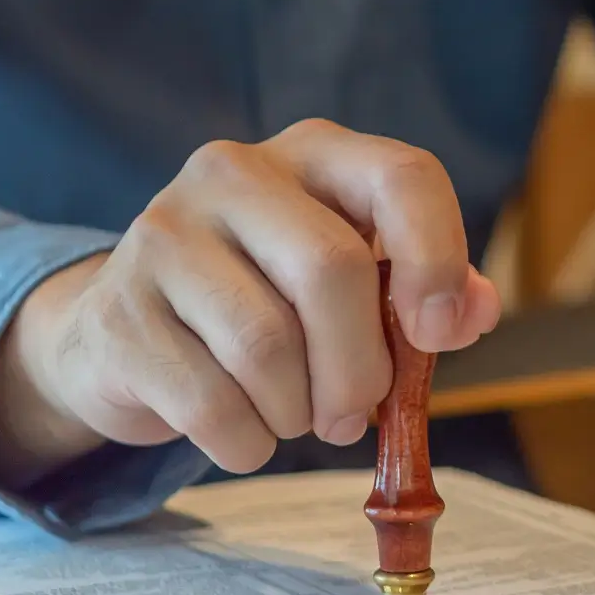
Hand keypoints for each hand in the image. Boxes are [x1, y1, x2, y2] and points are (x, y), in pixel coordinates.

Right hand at [0, 119, 500, 487]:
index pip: (403, 176)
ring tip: (295, 416)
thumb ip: (427, 291)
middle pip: (332, 269)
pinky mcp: (119, 312)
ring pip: (267, 345)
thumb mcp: (355, 281)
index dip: (438, 259)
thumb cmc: (266, 301)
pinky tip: (246, 433)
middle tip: (354, 413)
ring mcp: (164, 234)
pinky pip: (210, 402)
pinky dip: (247, 442)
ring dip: (299, 412)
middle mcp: (233, 172)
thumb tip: (474, 312)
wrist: (124, 333)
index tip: (436, 333)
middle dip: (360, 367)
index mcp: (314, 152)